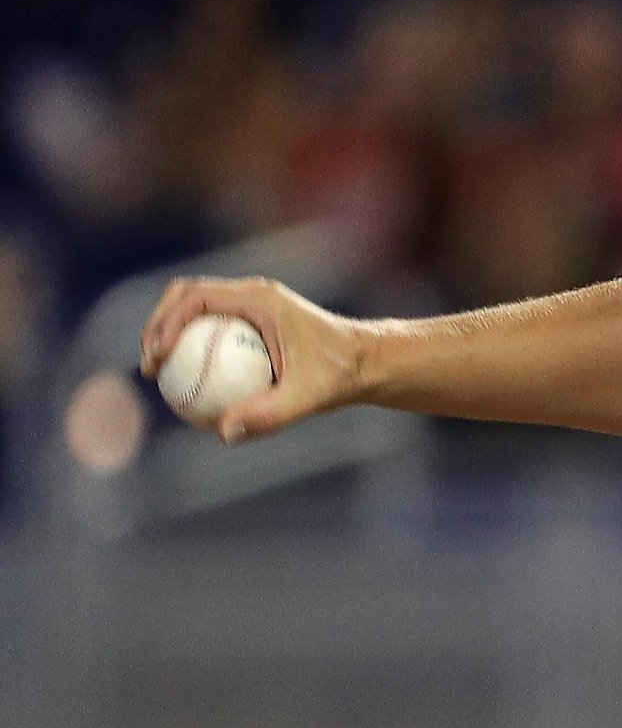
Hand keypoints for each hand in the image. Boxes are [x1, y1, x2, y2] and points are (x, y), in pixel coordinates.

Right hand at [140, 277, 367, 441]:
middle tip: (148, 367)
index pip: (196, 297)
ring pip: (196, 310)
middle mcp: (252, 295)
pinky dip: (193, 348)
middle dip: (157, 324)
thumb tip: (223, 432)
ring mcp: (252, 306)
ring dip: (169, 333)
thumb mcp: (308, 397)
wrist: (367, 362)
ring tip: (158, 374)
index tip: (157, 358)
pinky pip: (213, 330)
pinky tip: (187, 386)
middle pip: (186, 296)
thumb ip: (268, 414)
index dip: (166, 323)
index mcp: (260, 298)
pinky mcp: (254, 322)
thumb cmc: (341, 374)